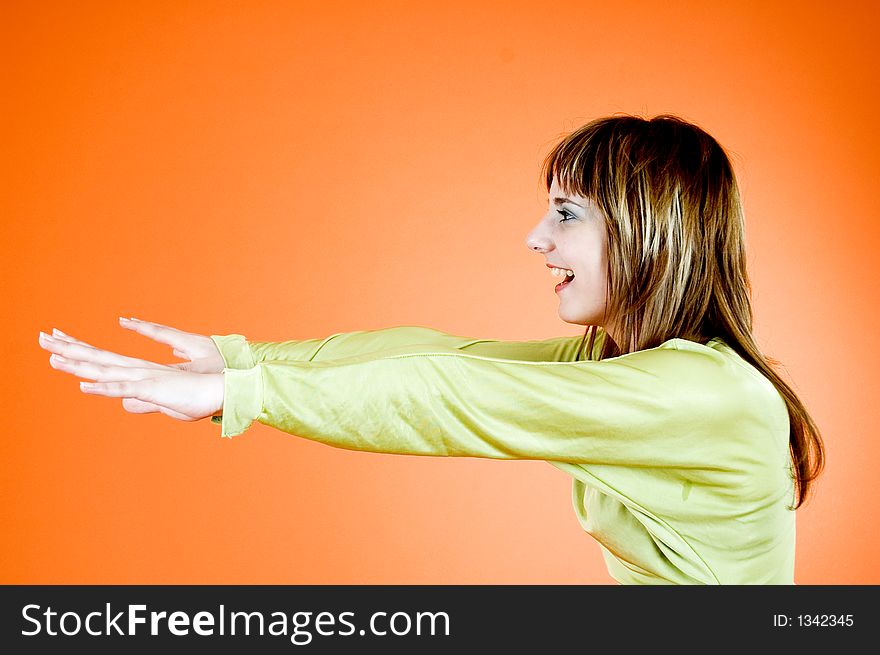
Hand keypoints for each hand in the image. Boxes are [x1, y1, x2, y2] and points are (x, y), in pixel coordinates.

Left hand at [39, 323, 224, 421]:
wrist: (222, 391)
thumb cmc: (197, 398)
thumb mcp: (164, 403)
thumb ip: (142, 402)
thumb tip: (123, 404)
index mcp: (140, 372)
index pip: (103, 359)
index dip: (80, 350)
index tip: (59, 340)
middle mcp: (138, 369)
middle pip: (97, 357)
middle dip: (68, 347)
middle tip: (42, 337)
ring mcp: (144, 377)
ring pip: (105, 369)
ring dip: (78, 363)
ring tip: (52, 355)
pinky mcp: (153, 389)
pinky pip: (124, 389)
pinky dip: (104, 388)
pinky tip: (84, 386)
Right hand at [118, 317, 225, 373]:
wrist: (251, 369)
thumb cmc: (227, 371)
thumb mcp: (198, 373)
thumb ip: (176, 372)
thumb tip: (153, 375)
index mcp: (190, 343)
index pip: (159, 333)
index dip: (140, 328)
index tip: (123, 320)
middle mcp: (194, 341)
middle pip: (165, 332)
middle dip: (146, 327)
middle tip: (128, 320)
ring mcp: (202, 347)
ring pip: (175, 338)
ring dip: (160, 335)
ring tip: (148, 330)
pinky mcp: (208, 354)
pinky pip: (186, 347)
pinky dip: (175, 346)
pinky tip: (175, 350)